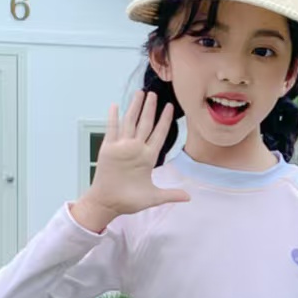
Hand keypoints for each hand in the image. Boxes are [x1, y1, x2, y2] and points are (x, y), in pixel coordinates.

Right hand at [72, 91, 190, 223]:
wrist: (109, 204)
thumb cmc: (129, 201)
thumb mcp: (153, 197)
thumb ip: (170, 194)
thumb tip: (189, 197)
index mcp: (148, 158)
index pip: (159, 134)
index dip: (165, 121)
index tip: (170, 108)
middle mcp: (136, 149)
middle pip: (145, 124)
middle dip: (150, 108)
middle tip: (153, 94)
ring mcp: (122, 148)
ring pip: (130, 122)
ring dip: (135, 107)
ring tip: (140, 93)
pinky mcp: (109, 149)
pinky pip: (112, 130)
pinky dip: (113, 117)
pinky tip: (116, 105)